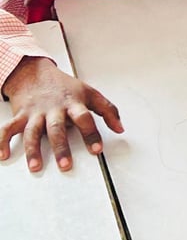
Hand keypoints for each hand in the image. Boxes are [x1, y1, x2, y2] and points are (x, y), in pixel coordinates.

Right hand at [0, 57, 122, 171]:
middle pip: (57, 128)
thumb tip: (121, 128)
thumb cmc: (66, 87)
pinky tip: (3, 155)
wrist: (36, 73)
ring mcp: (35, 113)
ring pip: (32, 132)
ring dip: (33, 150)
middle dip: (61, 147)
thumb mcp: (90, 93)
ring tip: (35, 167)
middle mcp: (54, 109)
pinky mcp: (20, 115)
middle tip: (66, 165)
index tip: (97, 150)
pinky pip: (8, 128)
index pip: (85, 118)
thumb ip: (108, 110)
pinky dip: (2, 141)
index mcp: (73, 103)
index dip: (92, 134)